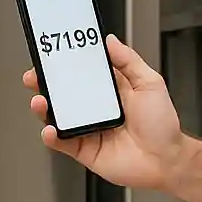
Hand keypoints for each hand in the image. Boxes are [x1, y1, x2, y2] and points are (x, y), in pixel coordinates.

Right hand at [23, 34, 183, 190]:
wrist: (167, 160)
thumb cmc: (163, 125)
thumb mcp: (150, 83)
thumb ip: (129, 61)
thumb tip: (110, 41)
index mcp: (110, 91)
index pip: (82, 74)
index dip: (65, 65)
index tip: (51, 55)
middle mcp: (96, 109)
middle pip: (64, 94)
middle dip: (46, 85)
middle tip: (34, 77)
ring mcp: (89, 130)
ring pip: (59, 117)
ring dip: (44, 109)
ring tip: (40, 102)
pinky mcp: (85, 151)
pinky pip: (63, 142)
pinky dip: (52, 136)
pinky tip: (50, 129)